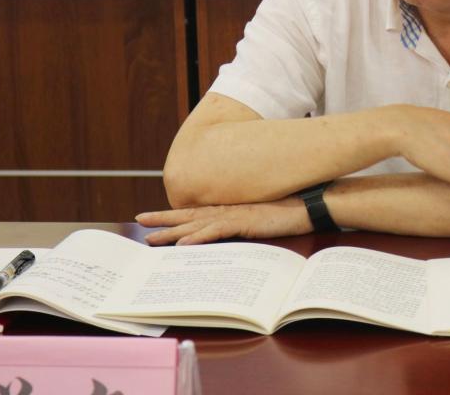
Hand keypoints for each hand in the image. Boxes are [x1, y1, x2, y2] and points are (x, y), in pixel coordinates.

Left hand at [136, 197, 311, 245]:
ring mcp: (235, 214)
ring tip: (152, 237)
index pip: (197, 212)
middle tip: (140, 220)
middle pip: (190, 214)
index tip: (155, 217)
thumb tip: (233, 234)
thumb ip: (246, 225)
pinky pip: (216, 231)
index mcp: (232, 209)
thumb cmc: (290, 213)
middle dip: (164, 218)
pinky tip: (183, 244)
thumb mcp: (263, 221)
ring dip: (173, 230)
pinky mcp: (244, 221)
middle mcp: (229, 209)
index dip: (175, 214)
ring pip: (197, 223)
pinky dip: (198, 237)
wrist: (309, 204)